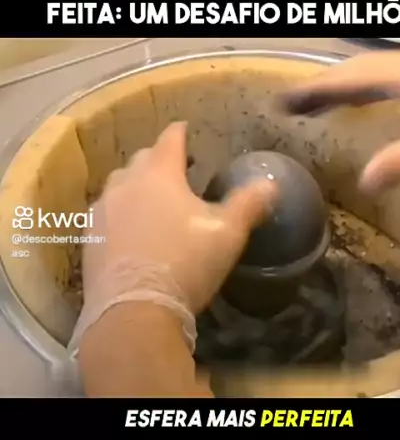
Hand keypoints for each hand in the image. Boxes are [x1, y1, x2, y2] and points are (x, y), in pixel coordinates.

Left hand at [83, 122, 277, 314]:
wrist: (133, 309)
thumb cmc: (185, 263)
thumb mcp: (227, 234)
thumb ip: (248, 204)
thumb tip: (270, 183)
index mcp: (160, 174)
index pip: (170, 140)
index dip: (181, 133)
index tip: (186, 130)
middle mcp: (126, 183)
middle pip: (142, 159)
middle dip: (158, 160)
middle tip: (176, 172)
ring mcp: (101, 210)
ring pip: (119, 186)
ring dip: (135, 187)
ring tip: (151, 202)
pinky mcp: (88, 238)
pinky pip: (104, 215)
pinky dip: (119, 215)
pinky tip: (129, 232)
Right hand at [280, 43, 399, 191]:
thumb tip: (365, 182)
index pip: (351, 79)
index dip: (316, 90)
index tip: (284, 100)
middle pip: (359, 68)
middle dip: (324, 86)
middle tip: (291, 103)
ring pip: (376, 70)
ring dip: (345, 84)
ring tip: (318, 102)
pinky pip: (392, 75)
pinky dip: (368, 86)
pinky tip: (367, 99)